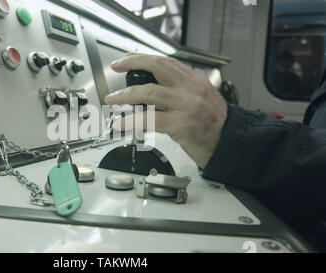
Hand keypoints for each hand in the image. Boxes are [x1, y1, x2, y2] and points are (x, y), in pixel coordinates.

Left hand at [104, 54, 227, 167]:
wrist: (231, 143)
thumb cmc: (214, 125)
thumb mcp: (201, 100)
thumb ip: (179, 92)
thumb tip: (149, 92)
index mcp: (194, 82)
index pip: (166, 62)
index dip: (144, 57)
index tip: (128, 58)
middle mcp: (191, 90)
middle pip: (158, 66)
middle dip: (133, 63)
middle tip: (117, 66)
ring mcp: (187, 106)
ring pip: (150, 92)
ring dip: (126, 95)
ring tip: (113, 99)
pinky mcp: (182, 125)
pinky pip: (150, 119)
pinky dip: (132, 121)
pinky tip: (121, 124)